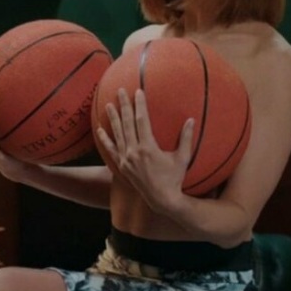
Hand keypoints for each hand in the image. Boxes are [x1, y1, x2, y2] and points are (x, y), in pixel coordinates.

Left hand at [96, 88, 193, 212]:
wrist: (161, 199)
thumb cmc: (174, 178)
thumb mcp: (182, 158)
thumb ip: (186, 138)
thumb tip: (191, 119)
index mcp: (148, 148)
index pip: (142, 121)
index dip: (139, 105)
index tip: (138, 92)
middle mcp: (134, 152)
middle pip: (127, 123)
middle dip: (124, 105)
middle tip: (120, 90)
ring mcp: (126, 159)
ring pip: (117, 134)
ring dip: (113, 118)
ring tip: (108, 104)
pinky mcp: (121, 166)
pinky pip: (111, 150)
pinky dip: (105, 139)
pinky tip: (99, 130)